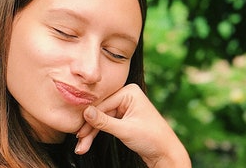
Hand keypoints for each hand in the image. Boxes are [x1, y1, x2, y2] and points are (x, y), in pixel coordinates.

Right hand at [75, 84, 190, 167]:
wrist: (167, 154)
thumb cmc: (152, 139)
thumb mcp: (125, 130)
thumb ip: (103, 121)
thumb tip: (85, 111)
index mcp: (130, 92)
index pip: (103, 104)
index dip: (89, 119)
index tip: (78, 132)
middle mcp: (127, 96)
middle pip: (101, 111)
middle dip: (90, 128)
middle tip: (79, 141)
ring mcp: (125, 105)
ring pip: (102, 118)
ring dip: (92, 132)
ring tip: (82, 146)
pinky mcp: (124, 115)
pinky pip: (107, 122)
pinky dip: (99, 132)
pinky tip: (88, 141)